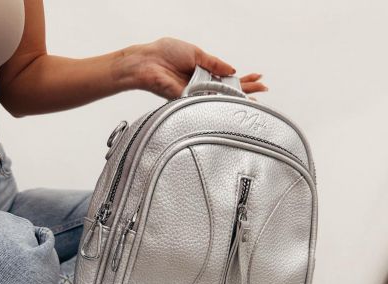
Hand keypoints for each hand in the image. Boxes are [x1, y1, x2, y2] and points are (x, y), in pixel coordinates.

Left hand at [119, 37, 266, 98]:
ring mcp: (196, 94)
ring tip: (256, 98)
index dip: (243, 77)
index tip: (258, 77)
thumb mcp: (195, 53)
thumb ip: (214, 63)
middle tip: (264, 90)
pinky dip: (221, 101)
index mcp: (203, 71)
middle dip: (247, 89)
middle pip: (229, 89)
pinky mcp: (189, 100)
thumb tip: (232, 69)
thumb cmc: (165, 54)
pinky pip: (207, 101)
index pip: (227, 76)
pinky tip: (235, 102)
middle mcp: (201, 85)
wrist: (148, 63)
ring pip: (221, 97)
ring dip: (239, 96)